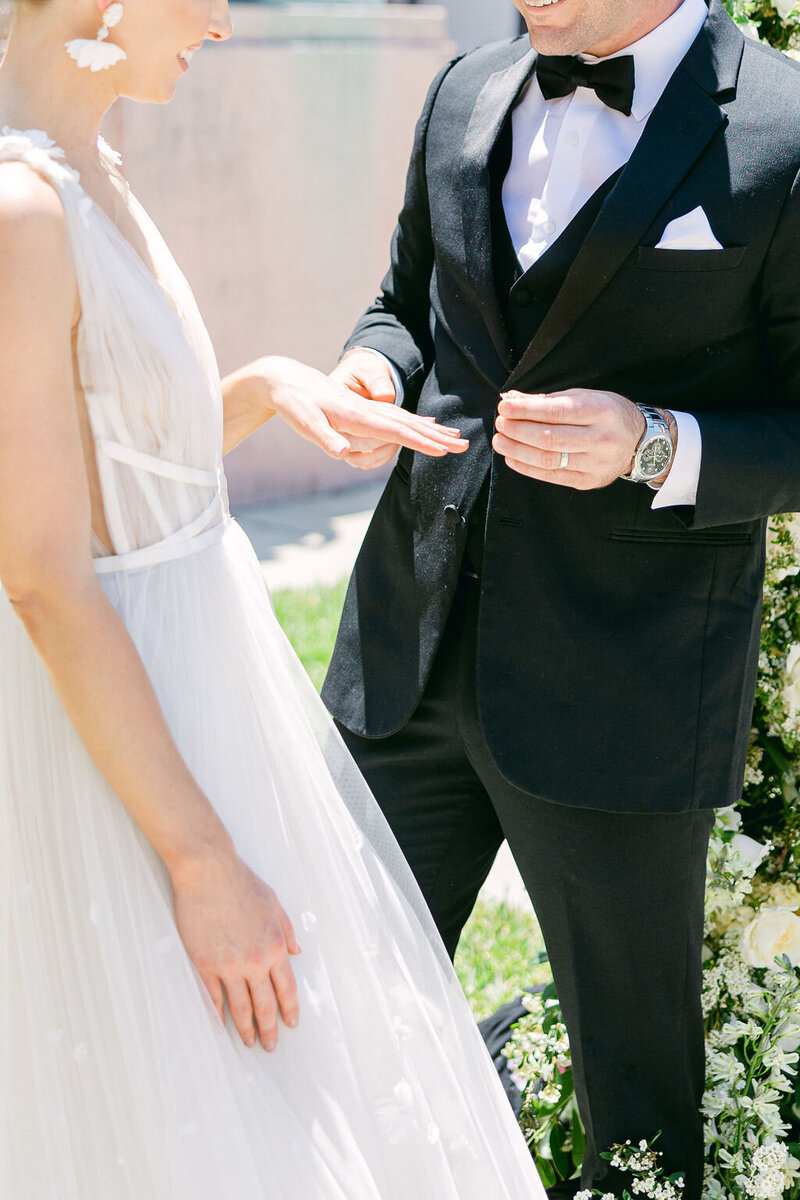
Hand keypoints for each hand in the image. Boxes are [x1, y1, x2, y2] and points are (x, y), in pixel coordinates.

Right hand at [171, 851, 300, 1051]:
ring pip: (240, 1006)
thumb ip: (287, 930)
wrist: (208, 872)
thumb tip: (297, 951)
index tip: (291, 1024)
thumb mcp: (274, 903)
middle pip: (264, 1005)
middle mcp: (254, 961)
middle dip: (269, 1029)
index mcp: (275, 946)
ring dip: (245, 1028)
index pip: (286, 988)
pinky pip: (213, 996)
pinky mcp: (204, 964)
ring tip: (248, 1042)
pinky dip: (218, 1013)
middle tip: (270, 1046)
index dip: (289, 1009)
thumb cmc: (242, 883)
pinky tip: (221, 1024)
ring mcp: (228, 965)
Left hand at [255, 355, 466, 467]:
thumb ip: (324, 438)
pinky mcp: (366, 411)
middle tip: (464, 446)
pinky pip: (399, 419)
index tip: (443, 450)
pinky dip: (417, 424)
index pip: (396, 431)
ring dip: (433, 431)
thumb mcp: (304, 422)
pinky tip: (428, 427)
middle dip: (437, 437)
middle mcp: (369, 411)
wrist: (287, 379)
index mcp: (358, 416)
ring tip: (455, 438)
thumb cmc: (294, 403)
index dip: (420, 442)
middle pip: (410, 425)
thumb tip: (341, 453)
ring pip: (408, 421)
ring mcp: (370, 409)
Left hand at [492, 388, 647, 489]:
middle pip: (550, 438)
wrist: (643, 442)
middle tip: (500, 424)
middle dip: (518, 430)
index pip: (557, 412)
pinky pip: (553, 476)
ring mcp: (596, 463)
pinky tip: (512, 458)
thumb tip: (513, 399)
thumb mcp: (586, 397)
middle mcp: (601, 438)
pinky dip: (528, 468)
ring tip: (500, 441)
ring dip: (518, 450)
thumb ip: (550, 399)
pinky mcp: (589, 481)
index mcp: (600, 411)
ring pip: (549, 459)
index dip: (526, 410)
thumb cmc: (608, 414)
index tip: (505, 407)